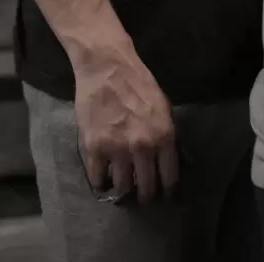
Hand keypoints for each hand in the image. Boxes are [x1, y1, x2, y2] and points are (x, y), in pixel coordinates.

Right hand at [73, 47, 178, 202]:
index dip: (168, 190)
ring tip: (124, 187)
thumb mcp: (164, 108)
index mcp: (164, 136)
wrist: (107, 68)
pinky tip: (105, 178)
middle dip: (146, 195)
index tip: (166, 195)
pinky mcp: (94, 148)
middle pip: (146, 187)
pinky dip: (102, 182)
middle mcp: (142, 147)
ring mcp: (116, 150)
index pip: (169, 177)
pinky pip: (98, 179)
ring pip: (122, 187)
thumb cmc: (139, 84)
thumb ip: (166, 135)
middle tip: (144, 196)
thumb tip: (169, 159)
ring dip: (124, 189)